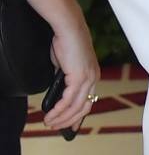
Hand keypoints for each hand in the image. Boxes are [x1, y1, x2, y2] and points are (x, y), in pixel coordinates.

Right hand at [26, 0, 98, 130]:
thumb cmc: (66, 43)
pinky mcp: (79, 77)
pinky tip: (50, 114)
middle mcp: (94, 78)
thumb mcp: (65, 66)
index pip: (88, 101)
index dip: (78, 116)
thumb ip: (65, 79)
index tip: (69, 126)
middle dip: (68, 121)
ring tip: (48, 122)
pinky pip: (68, 100)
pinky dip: (58, 110)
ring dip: (61, 118)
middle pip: (83, 108)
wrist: (68, 28)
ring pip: (75, 107)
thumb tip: (57, 94)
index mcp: (93, 75)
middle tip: (54, 126)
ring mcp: (88, 78)